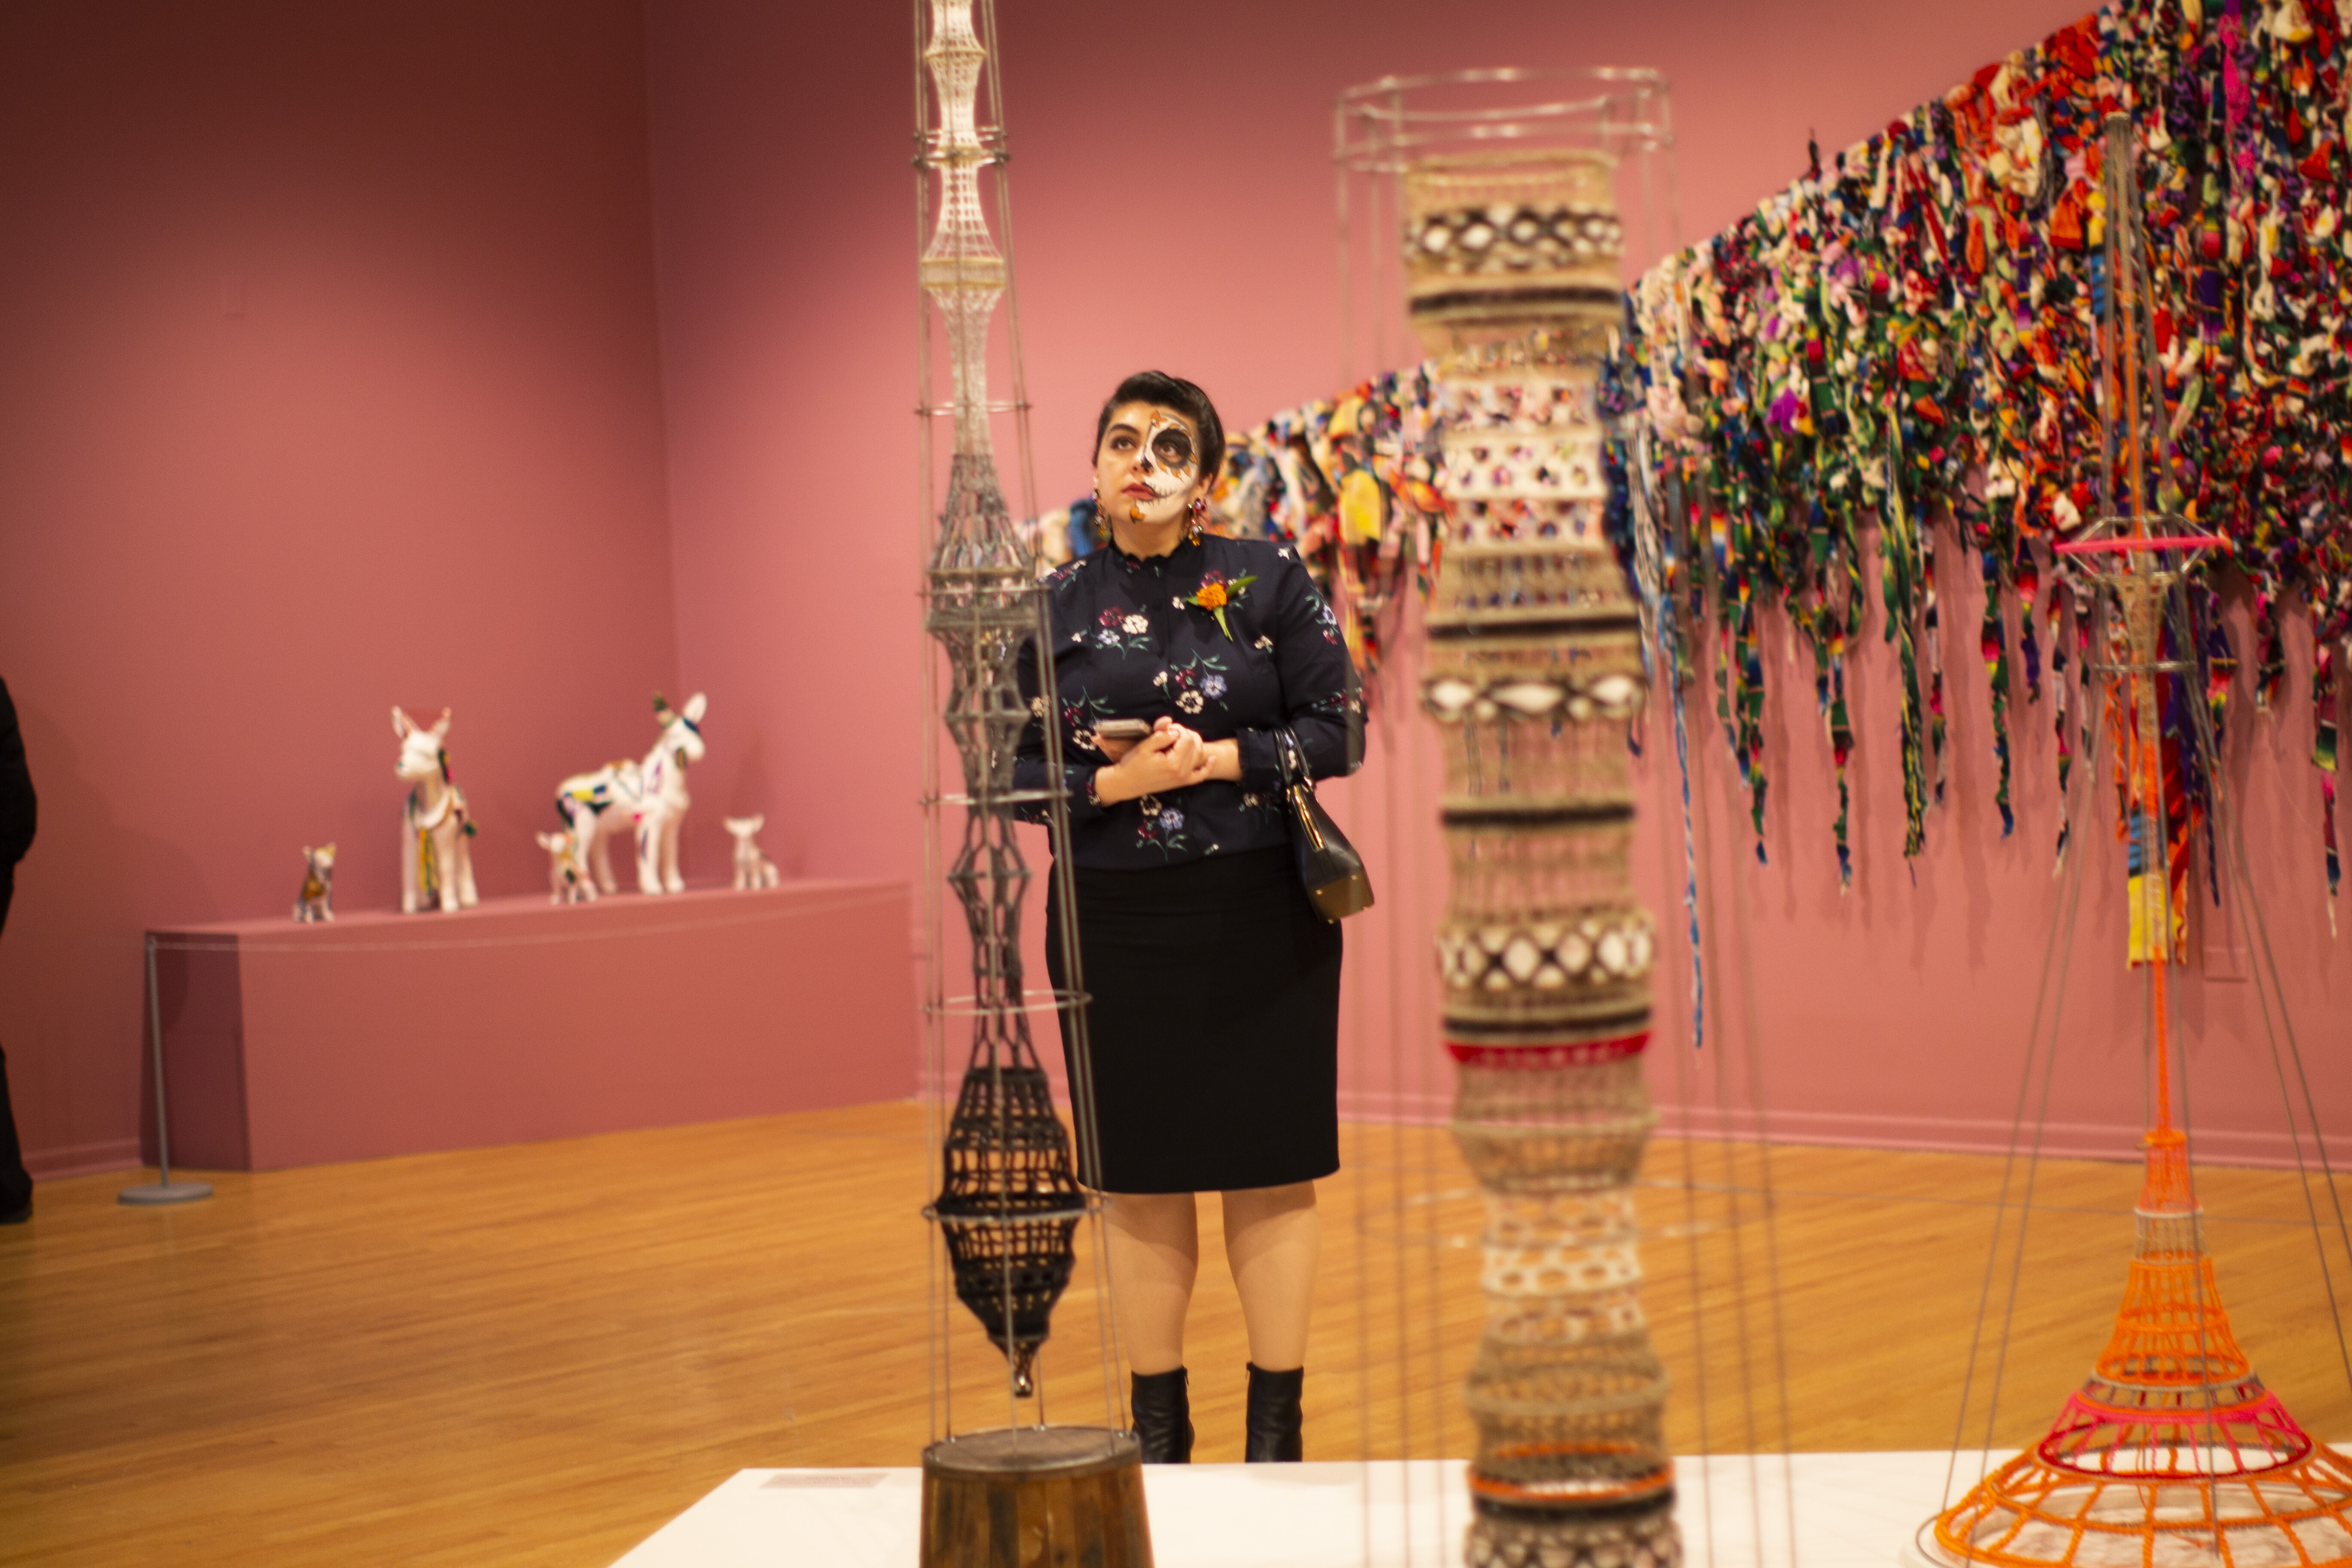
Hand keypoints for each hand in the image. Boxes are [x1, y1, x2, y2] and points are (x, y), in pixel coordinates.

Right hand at [1094, 718, 1211, 803]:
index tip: (1165, 730)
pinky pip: (1200, 775)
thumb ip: (1161, 734)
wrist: (1127, 784)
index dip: (1178, 729)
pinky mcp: (1182, 782)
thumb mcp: (1144, 746)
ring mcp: (1184, 778)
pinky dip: (1208, 767)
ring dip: (1194, 743)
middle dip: (1184, 734)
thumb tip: (1173, 725)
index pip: (1186, 738)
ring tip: (1180, 738)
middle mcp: (1182, 771)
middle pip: (1194, 745)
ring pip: (1199, 755)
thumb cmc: (1132, 764)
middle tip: (1170, 733)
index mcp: (1173, 762)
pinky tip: (1212, 758)